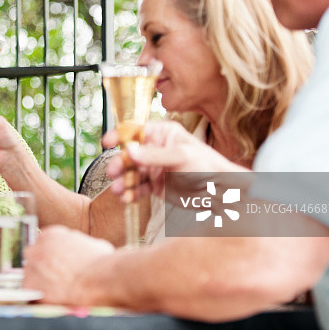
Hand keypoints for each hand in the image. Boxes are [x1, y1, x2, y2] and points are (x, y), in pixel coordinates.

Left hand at [22, 226, 113, 304]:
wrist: (99, 279)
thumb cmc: (102, 263)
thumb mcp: (93, 244)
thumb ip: (81, 244)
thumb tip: (86, 250)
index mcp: (51, 234)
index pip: (45, 243)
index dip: (54, 256)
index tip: (60, 265)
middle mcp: (36, 247)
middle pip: (35, 257)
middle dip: (43, 266)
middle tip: (57, 278)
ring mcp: (30, 266)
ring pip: (31, 275)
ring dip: (42, 282)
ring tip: (59, 292)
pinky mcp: (29, 285)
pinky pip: (30, 293)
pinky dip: (40, 298)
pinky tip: (54, 300)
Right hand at [103, 121, 243, 203]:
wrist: (221, 193)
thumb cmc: (207, 167)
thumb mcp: (181, 157)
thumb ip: (154, 155)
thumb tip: (130, 151)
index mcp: (163, 134)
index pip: (136, 130)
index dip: (120, 135)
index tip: (107, 142)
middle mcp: (156, 149)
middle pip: (130, 154)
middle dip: (120, 163)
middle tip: (113, 173)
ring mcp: (155, 168)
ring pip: (132, 172)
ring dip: (123, 181)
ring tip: (118, 191)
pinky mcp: (156, 185)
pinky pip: (139, 188)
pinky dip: (131, 193)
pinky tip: (127, 199)